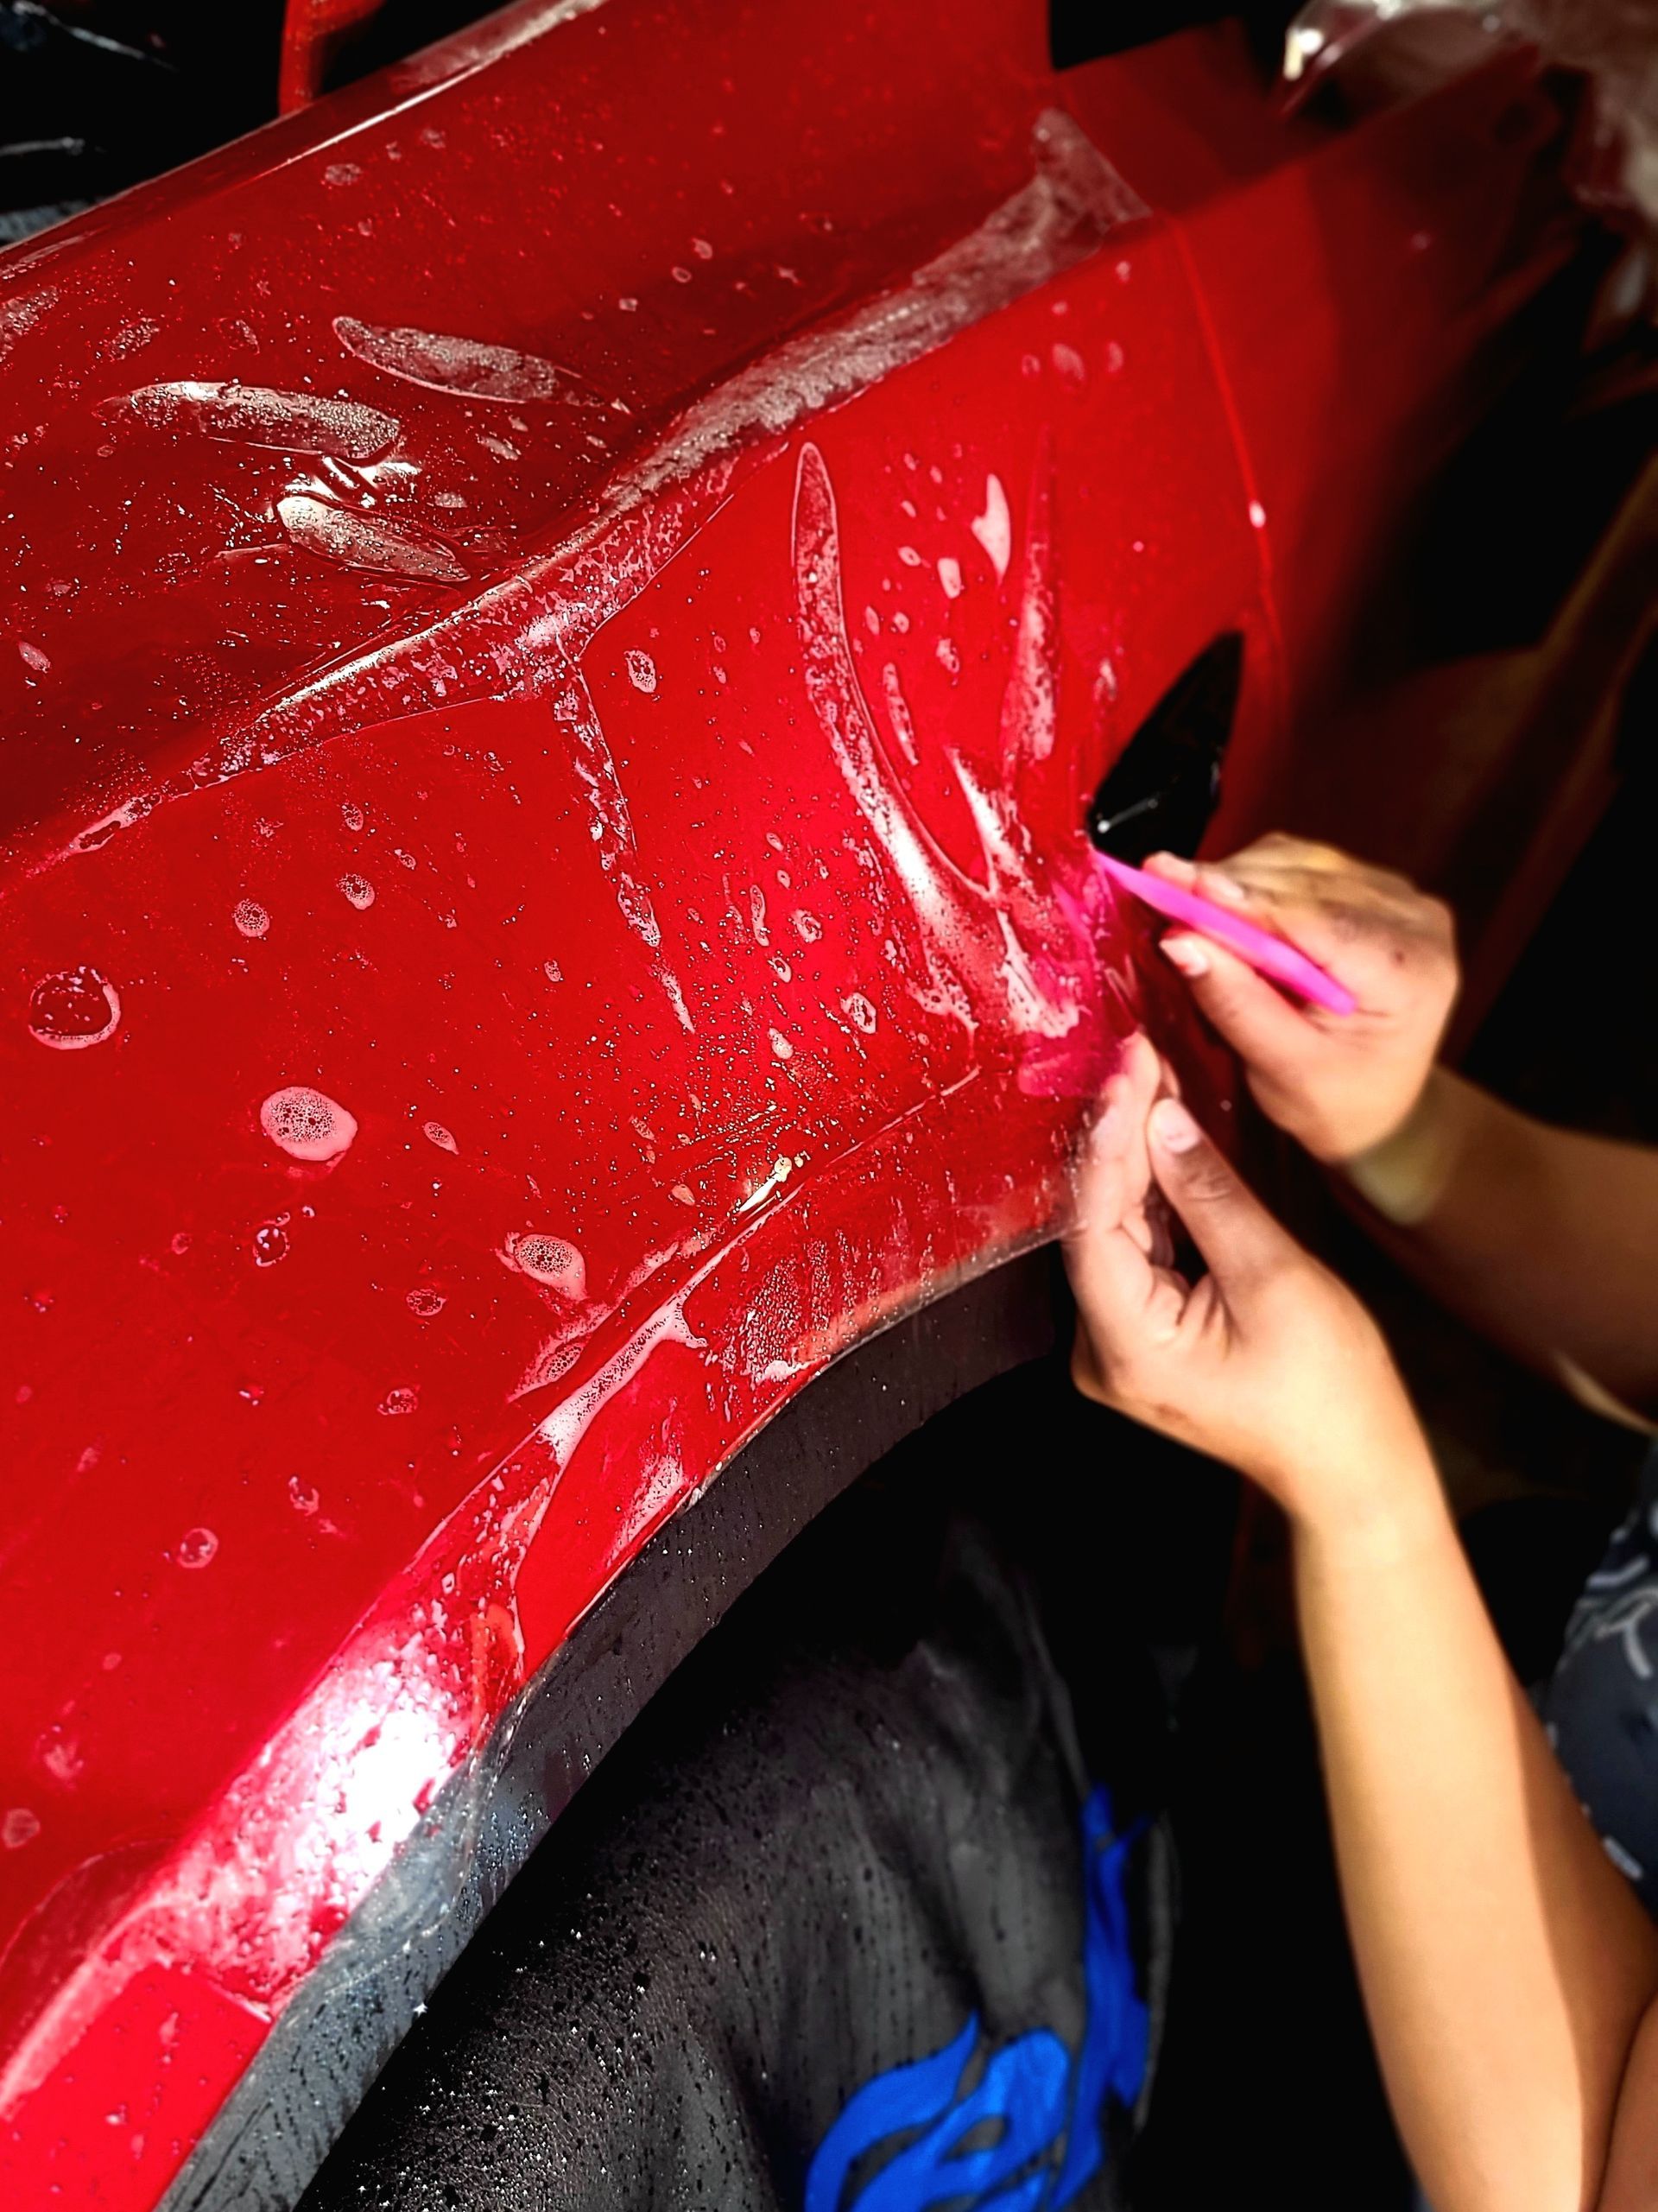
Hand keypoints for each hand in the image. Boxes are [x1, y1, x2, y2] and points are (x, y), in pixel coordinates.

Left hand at [1064, 1034, 1431, 1529]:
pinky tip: (1163, 1131)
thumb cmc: (1329, 1388)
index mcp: (1125, 1345)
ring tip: (1151, 1072)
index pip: (1094, 1222)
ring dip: (1134, 1154)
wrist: (1353, 1468)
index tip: (1129, 1063)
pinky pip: (1137, 1247)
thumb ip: (1210, 1195)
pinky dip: (1152, 1192)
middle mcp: (1102, 1346)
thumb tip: (1164, 1116)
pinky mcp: (1144, 1329)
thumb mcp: (1274, 1278)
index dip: (1110, 1136)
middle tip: (1140, 1051)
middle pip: (1096, 1220)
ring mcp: (1120, 1341)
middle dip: (1121, 1134)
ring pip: (1115, 1227)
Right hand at [1144, 835, 1457, 1163]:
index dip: (1244, 899)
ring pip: (1302, 862)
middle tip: (1156, 879)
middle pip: (1309, 880)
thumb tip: (1178, 941)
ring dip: (1237, 877)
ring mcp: (1399, 899)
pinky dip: (1255, 878)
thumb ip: (1235, 1003)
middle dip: (1229, 883)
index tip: (1176, 882)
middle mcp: (1416, 921)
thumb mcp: (1283, 1068)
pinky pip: (1305, 865)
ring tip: (1180, 894)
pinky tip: (1218, 900)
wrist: (1379, 1104)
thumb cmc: (1335, 1101)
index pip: (1321, 918)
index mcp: (1412, 972)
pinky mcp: (1375, 890)